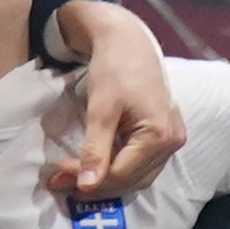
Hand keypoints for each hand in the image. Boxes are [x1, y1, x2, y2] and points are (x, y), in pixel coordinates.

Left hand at [39, 0, 186, 202]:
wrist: (129, 42)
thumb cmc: (115, 69)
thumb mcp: (101, 110)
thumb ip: (95, 149)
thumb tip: (86, 186)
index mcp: (160, 136)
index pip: (121, 174)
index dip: (88, 180)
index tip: (57, 176)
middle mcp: (172, 143)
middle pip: (131, 180)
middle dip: (95, 185)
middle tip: (59, 182)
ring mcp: (171, 141)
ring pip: (138, 177)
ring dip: (107, 182)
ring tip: (74, 178)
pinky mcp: (165, 137)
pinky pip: (142, 165)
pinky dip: (118, 170)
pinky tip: (97, 167)